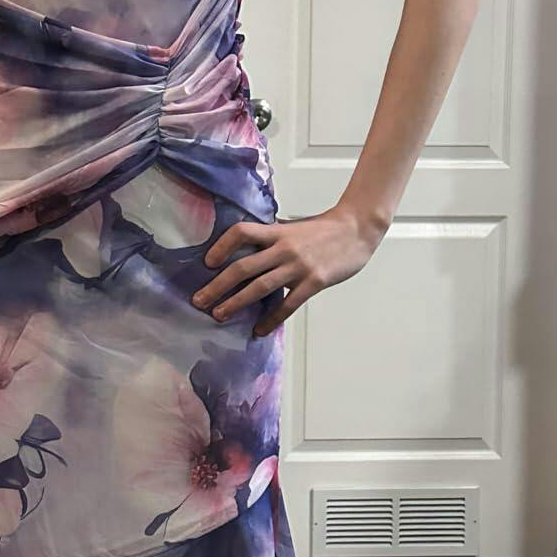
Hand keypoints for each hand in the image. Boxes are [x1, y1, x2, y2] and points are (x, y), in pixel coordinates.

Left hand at [192, 203, 386, 336]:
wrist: (357, 230)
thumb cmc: (324, 230)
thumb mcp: (292, 228)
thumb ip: (272, 238)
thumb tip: (247, 251)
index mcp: (276, 232)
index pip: (241, 233)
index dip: (221, 247)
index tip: (207, 263)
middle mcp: (283, 248)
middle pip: (242, 267)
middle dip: (217, 286)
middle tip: (199, 301)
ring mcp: (298, 266)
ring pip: (259, 287)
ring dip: (236, 303)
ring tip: (220, 315)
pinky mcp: (313, 282)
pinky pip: (287, 305)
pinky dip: (271, 319)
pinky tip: (259, 329)